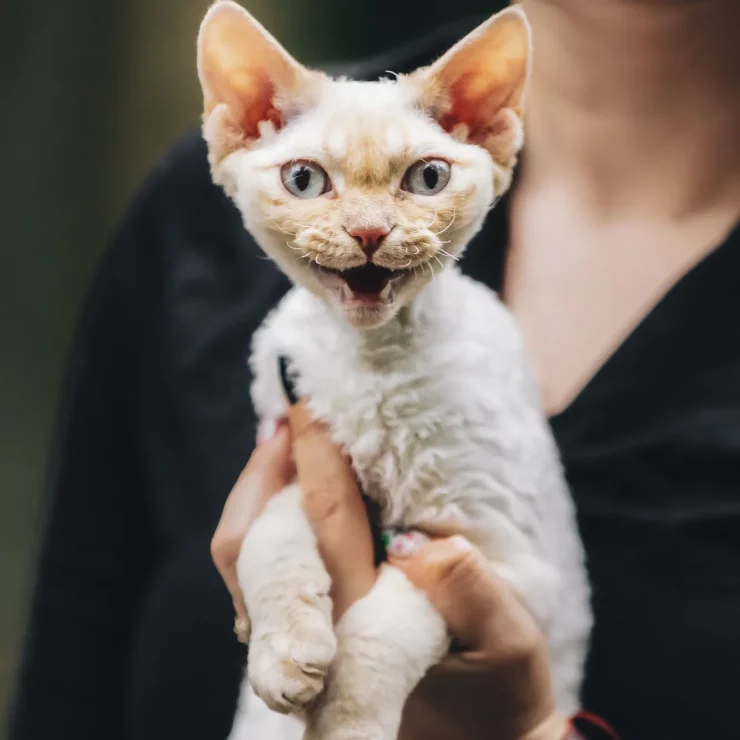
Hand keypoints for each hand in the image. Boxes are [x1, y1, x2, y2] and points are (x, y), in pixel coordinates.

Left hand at [212, 402, 564, 739]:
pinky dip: (262, 517)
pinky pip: (253, 571)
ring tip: (282, 437)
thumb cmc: (495, 690)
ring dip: (257, 488)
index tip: (311, 403)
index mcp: (367, 624)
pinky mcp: (294, 640)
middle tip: (288, 411)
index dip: (315, 456)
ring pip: (242, 557)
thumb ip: (467, 589)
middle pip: (259, 539)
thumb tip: (417, 540)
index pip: (328, 522)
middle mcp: (317, 631)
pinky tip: (285, 486)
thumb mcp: (508, 640)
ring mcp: (296, 641)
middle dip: (269, 465)